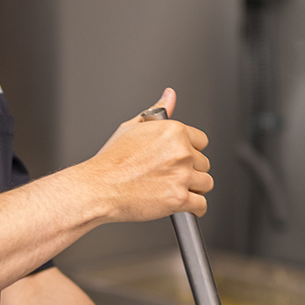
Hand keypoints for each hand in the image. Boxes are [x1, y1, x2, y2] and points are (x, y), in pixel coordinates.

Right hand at [82, 87, 212, 222]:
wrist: (98, 188)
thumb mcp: (132, 127)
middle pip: (204, 163)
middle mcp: (181, 152)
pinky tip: (183, 205)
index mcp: (173, 132)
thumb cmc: (111, 161)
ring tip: (173, 189)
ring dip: (193, 188)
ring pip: (205, 183)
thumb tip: (170, 96)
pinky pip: (201, 205)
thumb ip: (158, 111)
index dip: (190, 151)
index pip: (201, 141)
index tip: (180, 158)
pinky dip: (194, 208)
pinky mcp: (179, 199)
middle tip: (171, 175)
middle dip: (190, 170)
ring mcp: (181, 176)